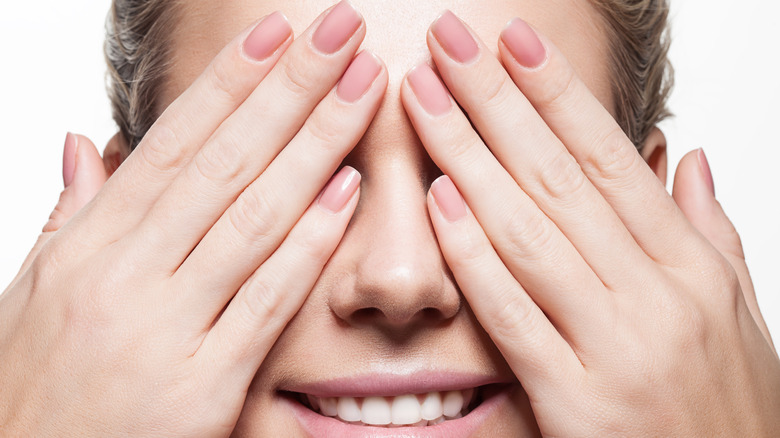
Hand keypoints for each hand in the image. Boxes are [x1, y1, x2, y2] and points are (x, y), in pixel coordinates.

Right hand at [0, 3, 386, 435]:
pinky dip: (309, 244)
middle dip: (289, 89)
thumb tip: (85, 145)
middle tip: (342, 33)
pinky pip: (265, 302)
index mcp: (90, 245)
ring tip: (361, 90)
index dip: (230, 81)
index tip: (278, 31)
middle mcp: (126, 274)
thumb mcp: (32, 292)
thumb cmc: (30, 386)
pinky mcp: (202, 387)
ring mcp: (166, 328)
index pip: (175, 143)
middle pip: (225, 162)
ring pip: (253, 217)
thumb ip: (70, 216)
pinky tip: (349, 192)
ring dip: (315, 146)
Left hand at [401, 11, 779, 436]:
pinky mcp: (581, 406)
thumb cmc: (728, 407)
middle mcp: (658, 296)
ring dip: (470, 157)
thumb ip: (707, 231)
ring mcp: (620, 349)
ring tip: (425, 98)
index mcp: (692, 266)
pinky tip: (438, 201)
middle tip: (448, 42)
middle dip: (496, 101)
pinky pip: (516, 318)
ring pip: (532, 233)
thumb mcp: (735, 311)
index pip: (609, 158)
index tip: (512, 40)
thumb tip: (687, 157)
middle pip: (559, 177)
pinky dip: (475, 257)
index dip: (557, 92)